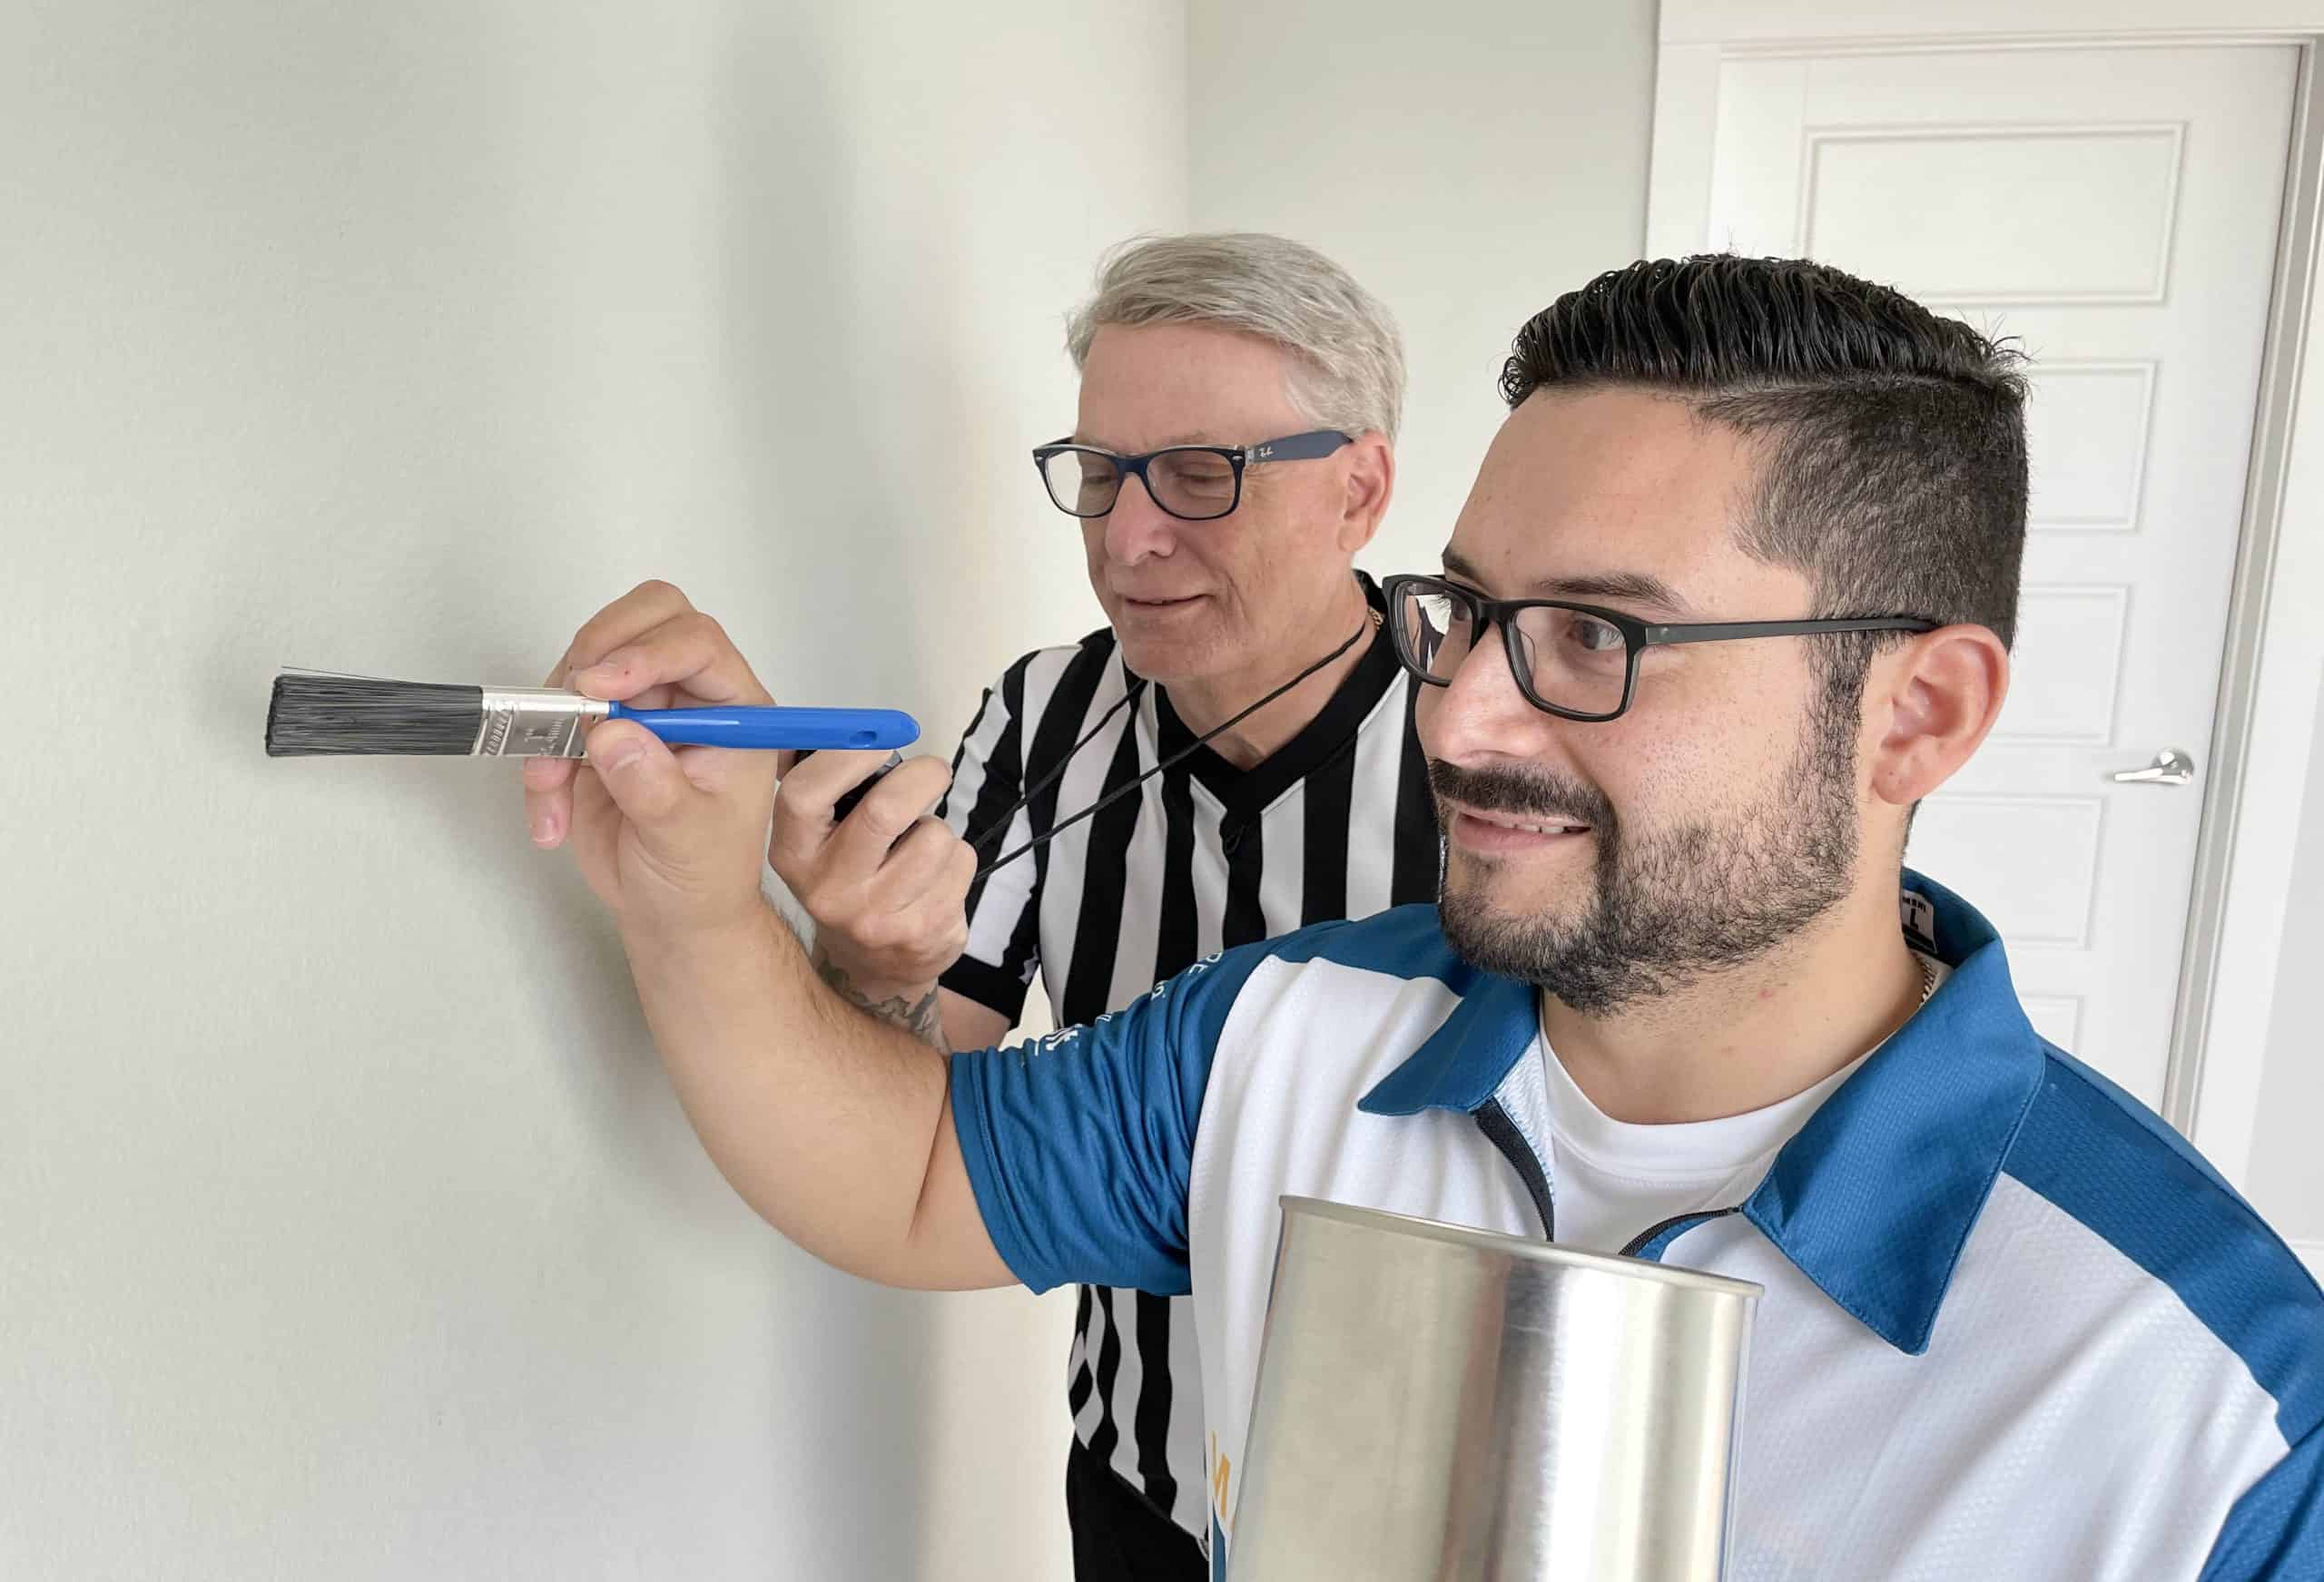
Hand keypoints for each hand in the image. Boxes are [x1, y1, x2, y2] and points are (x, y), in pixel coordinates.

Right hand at [523, 580, 777, 940]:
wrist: (669, 914)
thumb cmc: (702, 877)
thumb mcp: (686, 841)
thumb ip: (654, 788)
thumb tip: (612, 734)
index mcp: (735, 709)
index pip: (697, 643)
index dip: (646, 652)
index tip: (599, 686)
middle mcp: (690, 696)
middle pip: (648, 619)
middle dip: (598, 651)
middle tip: (571, 700)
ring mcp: (641, 707)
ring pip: (587, 661)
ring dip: (556, 716)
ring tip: (552, 785)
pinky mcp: (595, 730)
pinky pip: (551, 715)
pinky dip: (538, 759)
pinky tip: (551, 819)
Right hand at [769, 750, 976, 995]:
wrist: (870, 963)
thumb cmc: (848, 875)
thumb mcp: (817, 837)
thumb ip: (827, 782)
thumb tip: (855, 727)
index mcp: (793, 853)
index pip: (804, 795)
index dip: (846, 758)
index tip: (881, 742)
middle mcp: (827, 890)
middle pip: (885, 812)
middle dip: (921, 776)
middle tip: (933, 770)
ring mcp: (876, 919)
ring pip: (935, 837)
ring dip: (939, 828)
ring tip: (920, 845)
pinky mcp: (922, 933)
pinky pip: (960, 864)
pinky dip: (958, 858)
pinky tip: (935, 877)